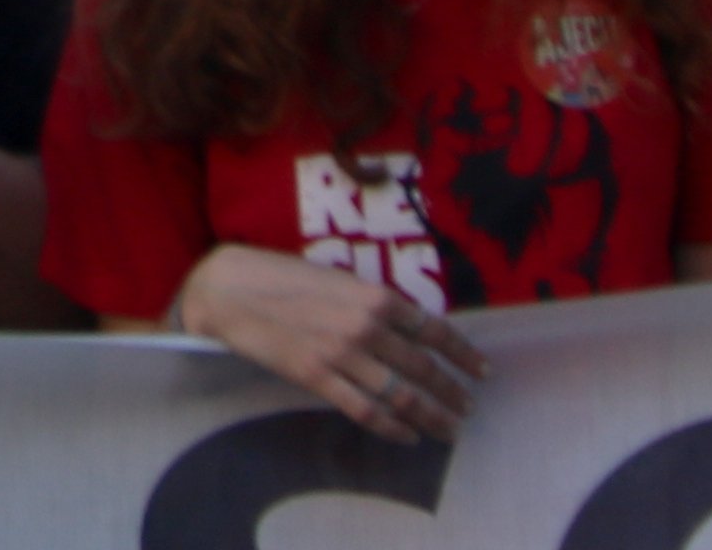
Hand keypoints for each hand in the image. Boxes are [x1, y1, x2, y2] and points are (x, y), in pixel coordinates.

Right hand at [178, 245, 481, 439]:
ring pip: (402, 396)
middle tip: (468, 408)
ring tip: (449, 429)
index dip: (463, 354)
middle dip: (452, 392)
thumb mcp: (336, 277)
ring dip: (432, 416)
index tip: (482, 371)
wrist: (229, 289)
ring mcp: (342, 356)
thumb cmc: (279, 275)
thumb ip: (371, 302)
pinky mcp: (317, 378)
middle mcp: (365, 327)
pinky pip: (366, 411)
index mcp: (373, 296)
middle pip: (424, 368)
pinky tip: (408, 436)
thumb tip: (406, 327)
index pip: (434, 329)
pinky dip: (393, 428)